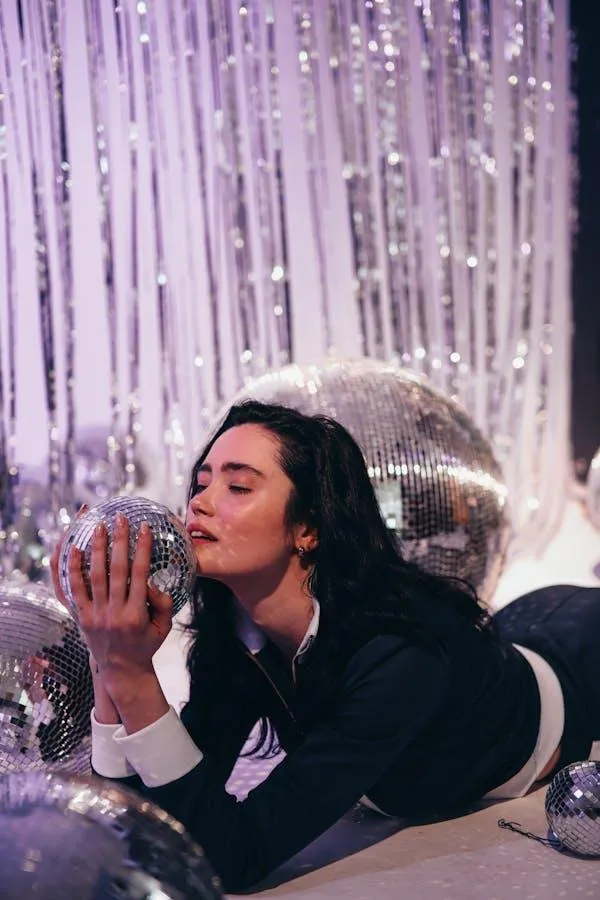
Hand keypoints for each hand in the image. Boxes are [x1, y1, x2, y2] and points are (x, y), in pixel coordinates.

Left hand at [67, 512, 172, 692]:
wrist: (122, 670)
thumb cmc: (146, 644)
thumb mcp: (164, 626)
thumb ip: (163, 602)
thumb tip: (151, 582)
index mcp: (137, 614)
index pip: (140, 573)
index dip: (142, 548)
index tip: (144, 528)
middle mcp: (114, 613)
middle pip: (117, 569)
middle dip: (119, 540)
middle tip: (120, 518)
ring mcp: (95, 615)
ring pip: (94, 576)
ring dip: (96, 548)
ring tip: (97, 526)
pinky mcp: (81, 617)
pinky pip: (74, 589)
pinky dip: (72, 568)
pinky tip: (73, 549)